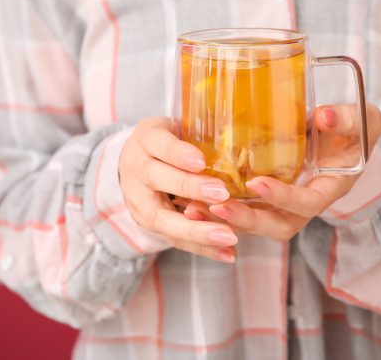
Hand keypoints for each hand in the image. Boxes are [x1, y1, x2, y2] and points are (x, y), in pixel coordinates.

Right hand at [119, 117, 236, 262]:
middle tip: (222, 194)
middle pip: (157, 179)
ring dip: (196, 230)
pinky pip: (174, 239)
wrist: (136, 161)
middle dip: (189, 188)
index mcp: (145, 139)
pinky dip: (202, 248)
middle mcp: (136, 170)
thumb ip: (202, 132)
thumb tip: (245, 134)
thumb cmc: (171, 140)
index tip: (201, 161)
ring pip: (162, 218)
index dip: (178, 153)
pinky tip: (228, 253)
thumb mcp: (180, 126)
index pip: (159, 145)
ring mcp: (137, 200)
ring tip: (229, 237)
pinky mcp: (148, 225)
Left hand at [183, 103, 380, 240]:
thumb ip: (343, 119)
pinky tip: (192, 201)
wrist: (350, 137)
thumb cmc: (356, 127)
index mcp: (331, 187)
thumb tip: (323, 116)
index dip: (284, 198)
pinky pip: (247, 211)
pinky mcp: (271, 198)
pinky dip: (222, 210)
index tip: (257, 184)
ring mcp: (288, 203)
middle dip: (248, 220)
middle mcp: (308, 202)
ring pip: (258, 223)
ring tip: (193, 209)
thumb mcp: (362, 119)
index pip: (308, 204)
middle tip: (217, 207)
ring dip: (227, 221)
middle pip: (279, 225)